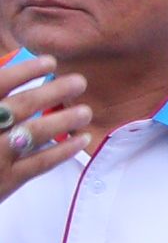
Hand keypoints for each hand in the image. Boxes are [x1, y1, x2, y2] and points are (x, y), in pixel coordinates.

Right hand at [0, 55, 93, 194]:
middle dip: (54, 91)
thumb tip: (14, 69)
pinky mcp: (7, 180)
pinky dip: (63, 150)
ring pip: (34, 134)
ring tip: (85, 111)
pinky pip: (40, 163)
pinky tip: (81, 138)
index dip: (25, 71)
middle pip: (21, 106)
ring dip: (64, 120)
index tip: (50, 62)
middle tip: (79, 82)